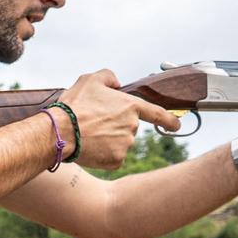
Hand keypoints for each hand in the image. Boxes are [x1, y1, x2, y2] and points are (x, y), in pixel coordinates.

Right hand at [62, 68, 183, 170]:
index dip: (169, 119)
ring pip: (119, 143)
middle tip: (94, 123)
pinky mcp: (116, 160)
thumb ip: (109, 76)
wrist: (61, 132)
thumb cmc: (75, 104)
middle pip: (128, 128)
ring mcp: (125, 145)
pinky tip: (90, 146)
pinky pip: (112, 157)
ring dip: (107, 140)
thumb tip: (117, 84)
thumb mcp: (90, 79)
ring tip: (88, 134)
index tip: (176, 125)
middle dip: (115, 126)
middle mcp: (132, 127)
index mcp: (130, 106)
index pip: (157, 113)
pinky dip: (102, 154)